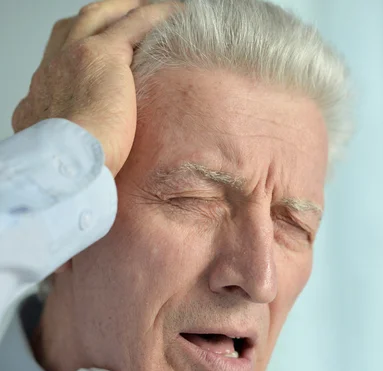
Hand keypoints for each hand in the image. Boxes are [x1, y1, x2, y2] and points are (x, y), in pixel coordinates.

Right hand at [12, 0, 179, 175]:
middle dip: (98, 20)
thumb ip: (74, 156)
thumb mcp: (62, 162)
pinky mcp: (103, 55)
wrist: (66, 165)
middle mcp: (52, 71)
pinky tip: (174, 14)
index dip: (75, 55)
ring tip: (147, 8)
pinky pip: (134, 23)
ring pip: (101, 16)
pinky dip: (154, 15)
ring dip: (125, 9)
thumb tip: (91, 164)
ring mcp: (74, 57)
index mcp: (41, 98)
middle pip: (73, 30)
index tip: (92, 59)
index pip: (57, 65)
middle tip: (121, 18)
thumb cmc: (70, 174)